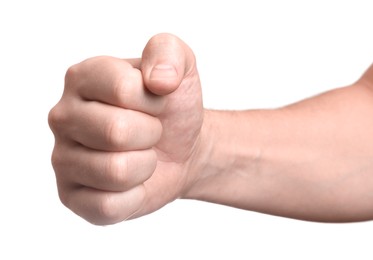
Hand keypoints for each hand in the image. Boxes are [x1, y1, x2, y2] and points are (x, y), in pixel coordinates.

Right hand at [48, 34, 203, 224]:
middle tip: (150, 132)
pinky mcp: (71, 196)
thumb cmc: (172, 108)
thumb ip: (169, 52)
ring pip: (115, 171)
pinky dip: (135, 196)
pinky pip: (109, 206)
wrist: (180, 147)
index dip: (154, 101)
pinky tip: (132, 182)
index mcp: (82, 78)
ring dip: (144, 165)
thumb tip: (158, 81)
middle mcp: (62, 117)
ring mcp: (62, 159)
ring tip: (141, 154)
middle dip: (150, 134)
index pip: (123, 89)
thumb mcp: (180, 67)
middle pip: (116, 132)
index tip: (155, 103)